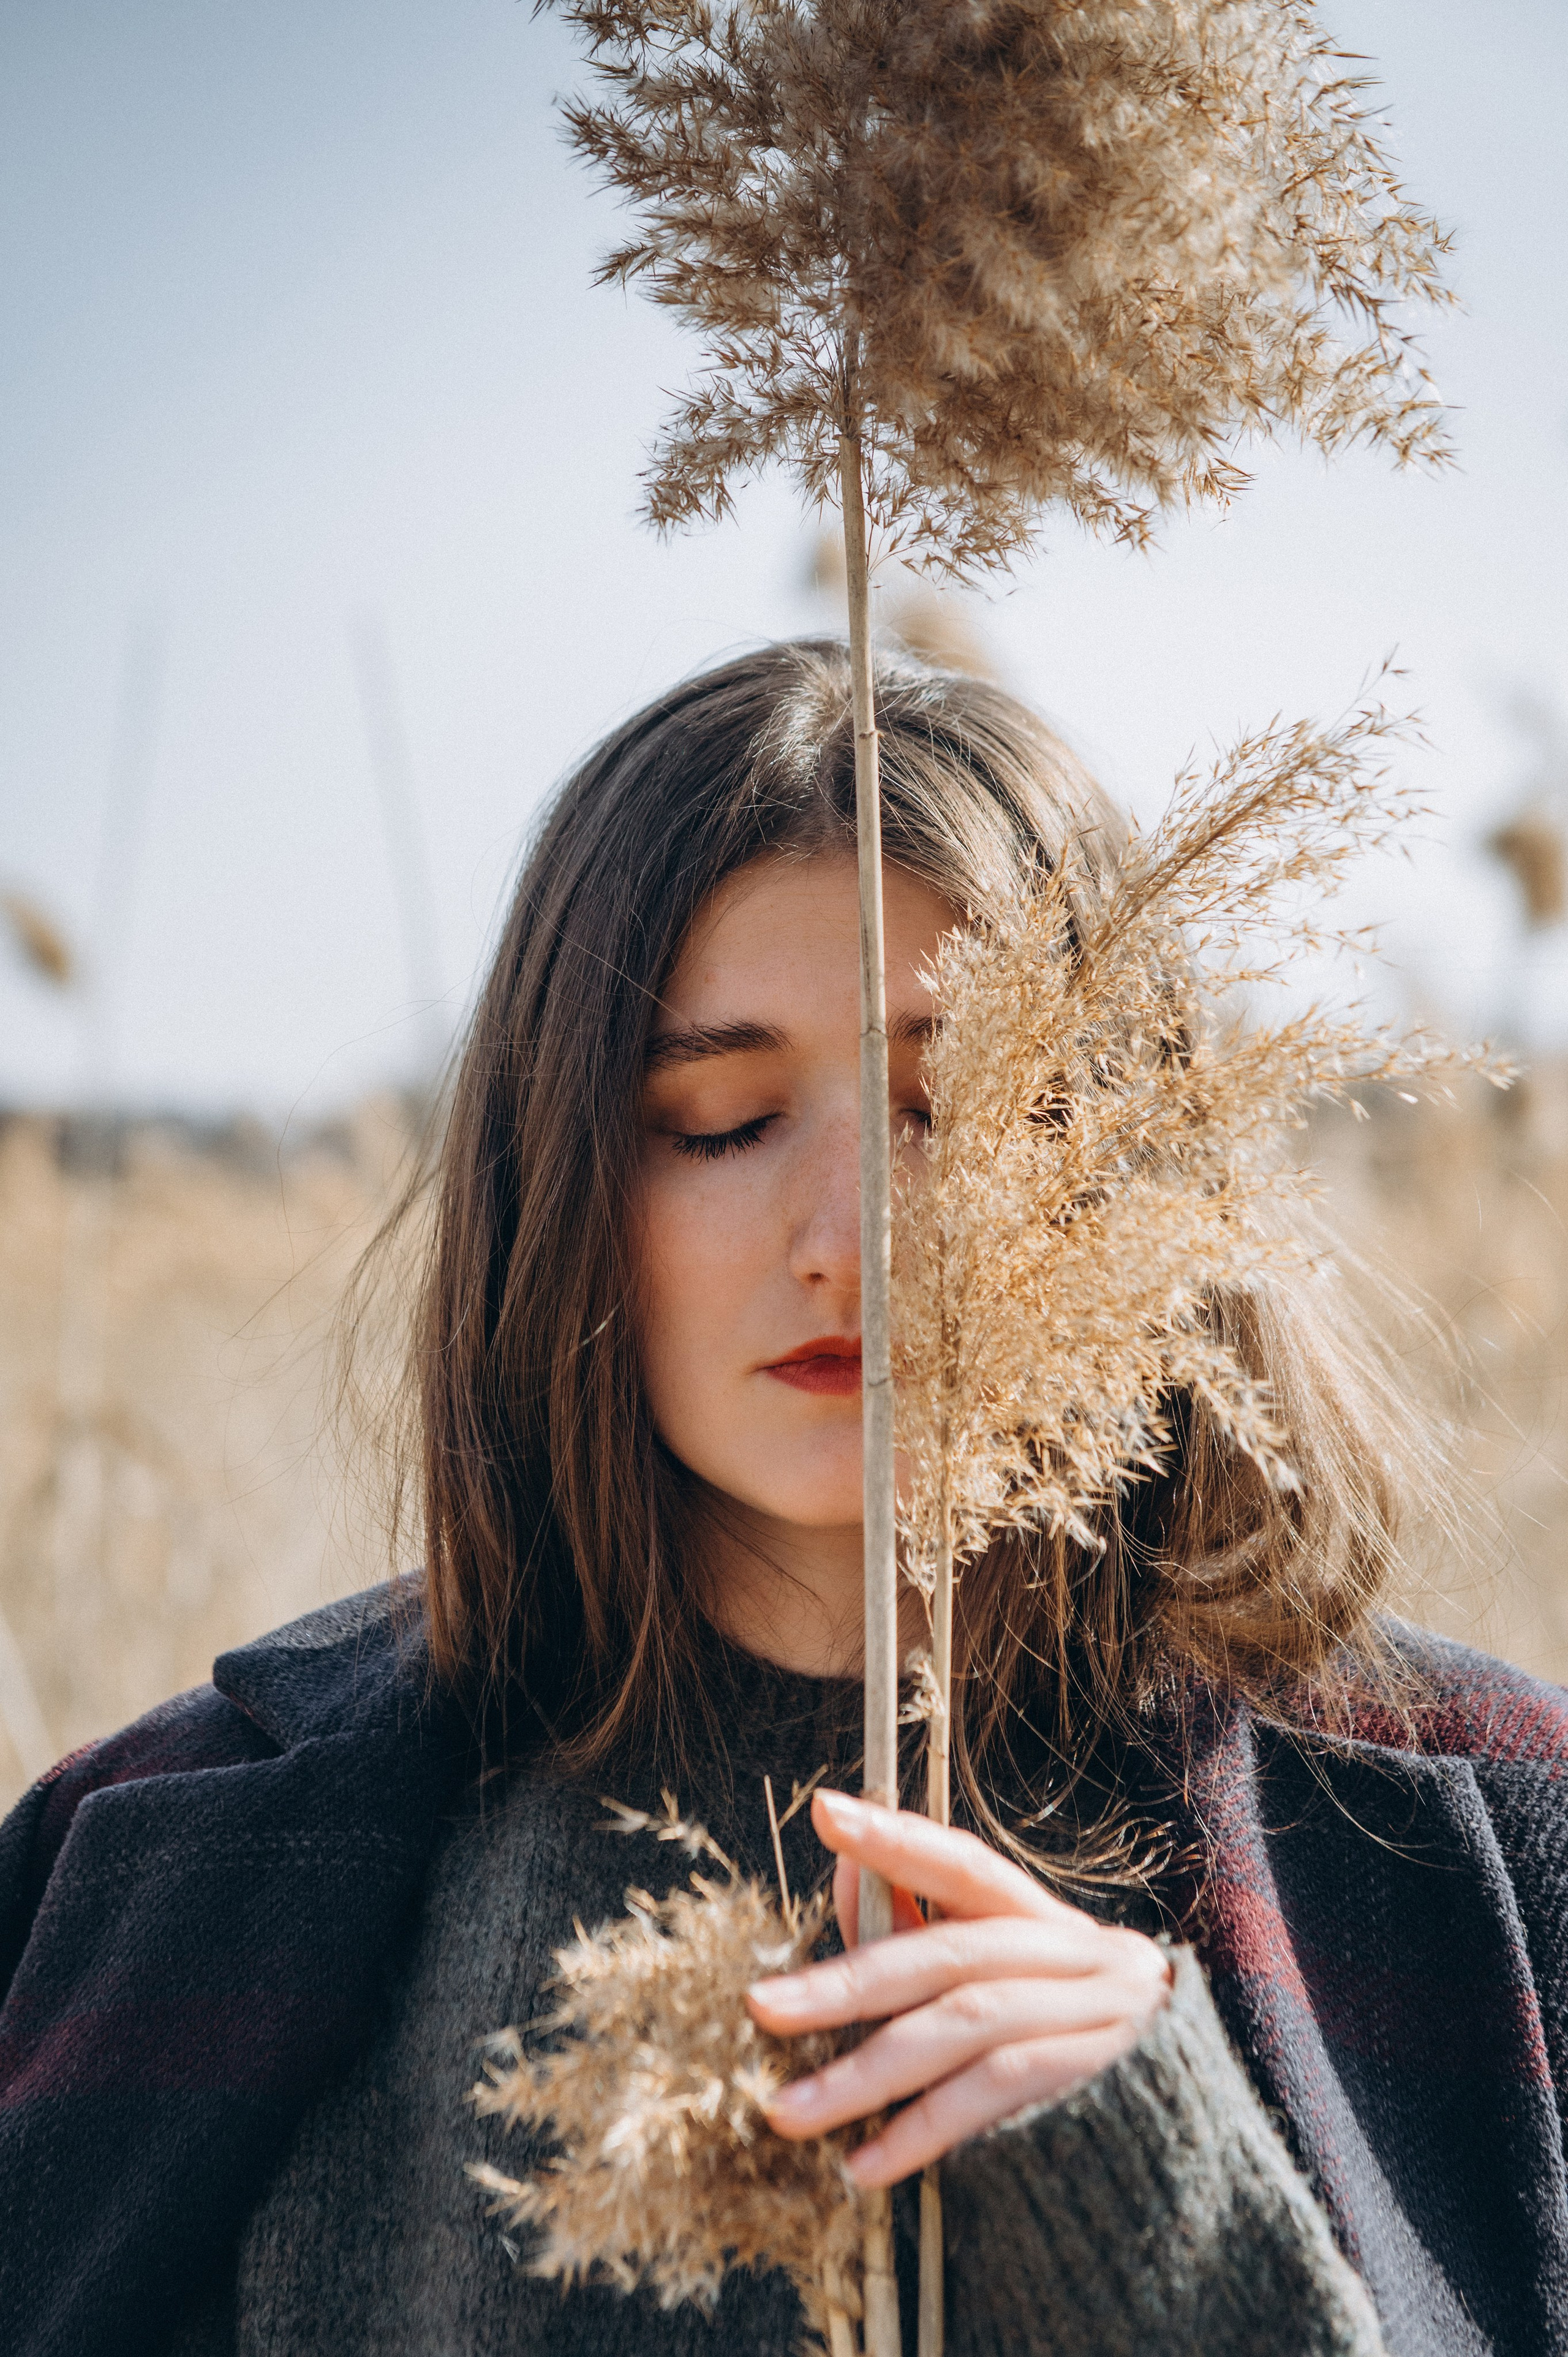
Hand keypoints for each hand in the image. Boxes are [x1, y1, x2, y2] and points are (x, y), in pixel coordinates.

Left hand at [745, 1788, 1170, 2188]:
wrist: (1192, 2119)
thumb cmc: (1069, 2036)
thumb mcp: (1007, 1975)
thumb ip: (925, 1933)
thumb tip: (842, 1870)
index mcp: (1042, 1918)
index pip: (964, 1864)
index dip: (897, 1837)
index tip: (825, 1811)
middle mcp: (1074, 1953)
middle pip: (949, 1954)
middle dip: (846, 1982)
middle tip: (762, 2007)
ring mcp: (1093, 2016)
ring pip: (966, 2027)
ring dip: (867, 2073)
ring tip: (789, 2113)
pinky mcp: (1098, 2082)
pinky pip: (998, 2099)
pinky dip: (923, 2131)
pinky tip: (863, 2166)